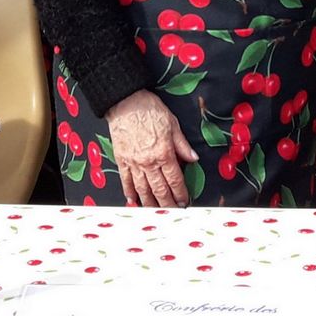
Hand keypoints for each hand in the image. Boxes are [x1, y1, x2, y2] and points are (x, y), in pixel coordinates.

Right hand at [105, 90, 197, 206]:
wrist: (125, 102)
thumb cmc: (150, 110)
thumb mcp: (173, 124)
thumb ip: (182, 145)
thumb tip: (193, 158)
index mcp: (164, 153)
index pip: (175, 180)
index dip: (181, 193)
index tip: (185, 201)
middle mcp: (149, 162)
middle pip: (160, 190)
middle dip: (168, 204)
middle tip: (173, 212)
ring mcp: (134, 163)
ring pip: (143, 190)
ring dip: (150, 203)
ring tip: (156, 212)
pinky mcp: (121, 160)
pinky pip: (126, 181)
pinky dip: (130, 193)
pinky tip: (134, 201)